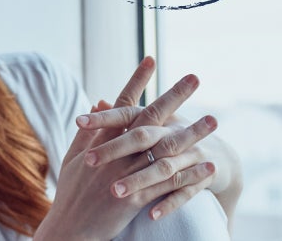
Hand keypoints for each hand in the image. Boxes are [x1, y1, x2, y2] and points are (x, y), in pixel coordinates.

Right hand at [35, 58, 215, 239]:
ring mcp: (123, 174)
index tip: (151, 59)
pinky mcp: (132, 198)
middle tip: (194, 78)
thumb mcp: (72, 158)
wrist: (68, 229)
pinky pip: (167, 184)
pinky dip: (189, 174)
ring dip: (191, 133)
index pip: (121, 104)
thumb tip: (98, 103)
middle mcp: (113, 153)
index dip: (136, 81)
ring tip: (213, 120)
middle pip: (148, 119)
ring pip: (164, 149)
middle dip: (173, 97)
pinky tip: (207, 165)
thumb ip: (88, 131)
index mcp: (99, 141)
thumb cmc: (71, 194)